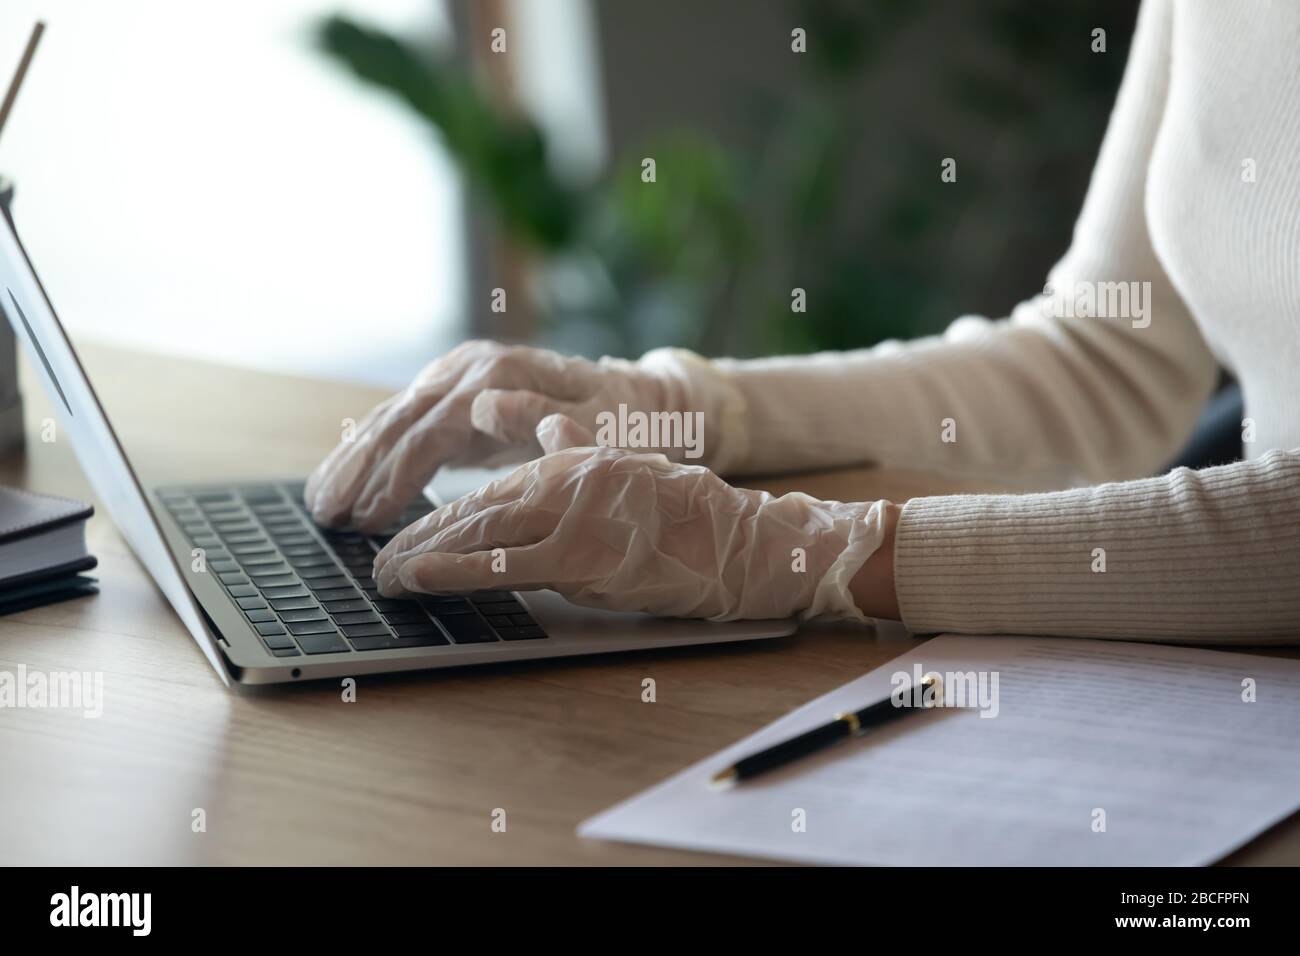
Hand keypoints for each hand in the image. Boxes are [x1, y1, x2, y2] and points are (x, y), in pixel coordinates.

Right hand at [305, 340, 685, 530]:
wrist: (633, 394)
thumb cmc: (620, 419)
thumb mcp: (599, 421)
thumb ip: (545, 417)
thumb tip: (486, 408)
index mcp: (501, 375)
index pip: (434, 429)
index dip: (398, 475)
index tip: (371, 517)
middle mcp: (471, 368)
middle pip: (402, 420)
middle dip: (360, 469)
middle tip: (327, 516)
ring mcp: (458, 375)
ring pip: (393, 417)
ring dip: (353, 459)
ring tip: (319, 504)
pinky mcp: (454, 390)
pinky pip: (403, 421)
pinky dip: (371, 450)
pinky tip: (344, 479)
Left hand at [373, 415, 897, 620]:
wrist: (740, 543)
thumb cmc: (682, 516)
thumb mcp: (623, 473)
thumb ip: (575, 454)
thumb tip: (541, 430)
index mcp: (571, 459)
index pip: (488, 486)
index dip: (438, 512)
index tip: (401, 532)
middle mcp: (565, 479)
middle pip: (471, 508)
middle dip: (415, 537)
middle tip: (375, 560)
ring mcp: (572, 517)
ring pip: (476, 533)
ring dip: (420, 556)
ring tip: (384, 575)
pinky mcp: (583, 558)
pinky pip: (503, 566)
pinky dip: (452, 571)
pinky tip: (419, 579)